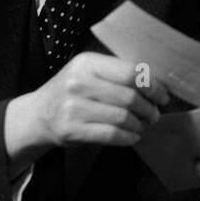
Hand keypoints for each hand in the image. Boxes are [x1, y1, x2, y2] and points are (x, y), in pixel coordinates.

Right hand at [6, 53, 169, 163]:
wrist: (37, 114)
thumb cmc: (71, 92)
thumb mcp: (87, 72)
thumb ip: (116, 73)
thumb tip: (157, 85)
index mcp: (87, 63)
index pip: (130, 72)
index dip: (153, 86)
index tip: (162, 96)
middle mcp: (79, 82)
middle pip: (130, 96)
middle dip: (149, 108)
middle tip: (154, 114)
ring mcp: (73, 107)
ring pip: (123, 117)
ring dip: (140, 124)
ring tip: (143, 125)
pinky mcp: (72, 130)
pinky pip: (111, 135)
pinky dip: (128, 137)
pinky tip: (133, 136)